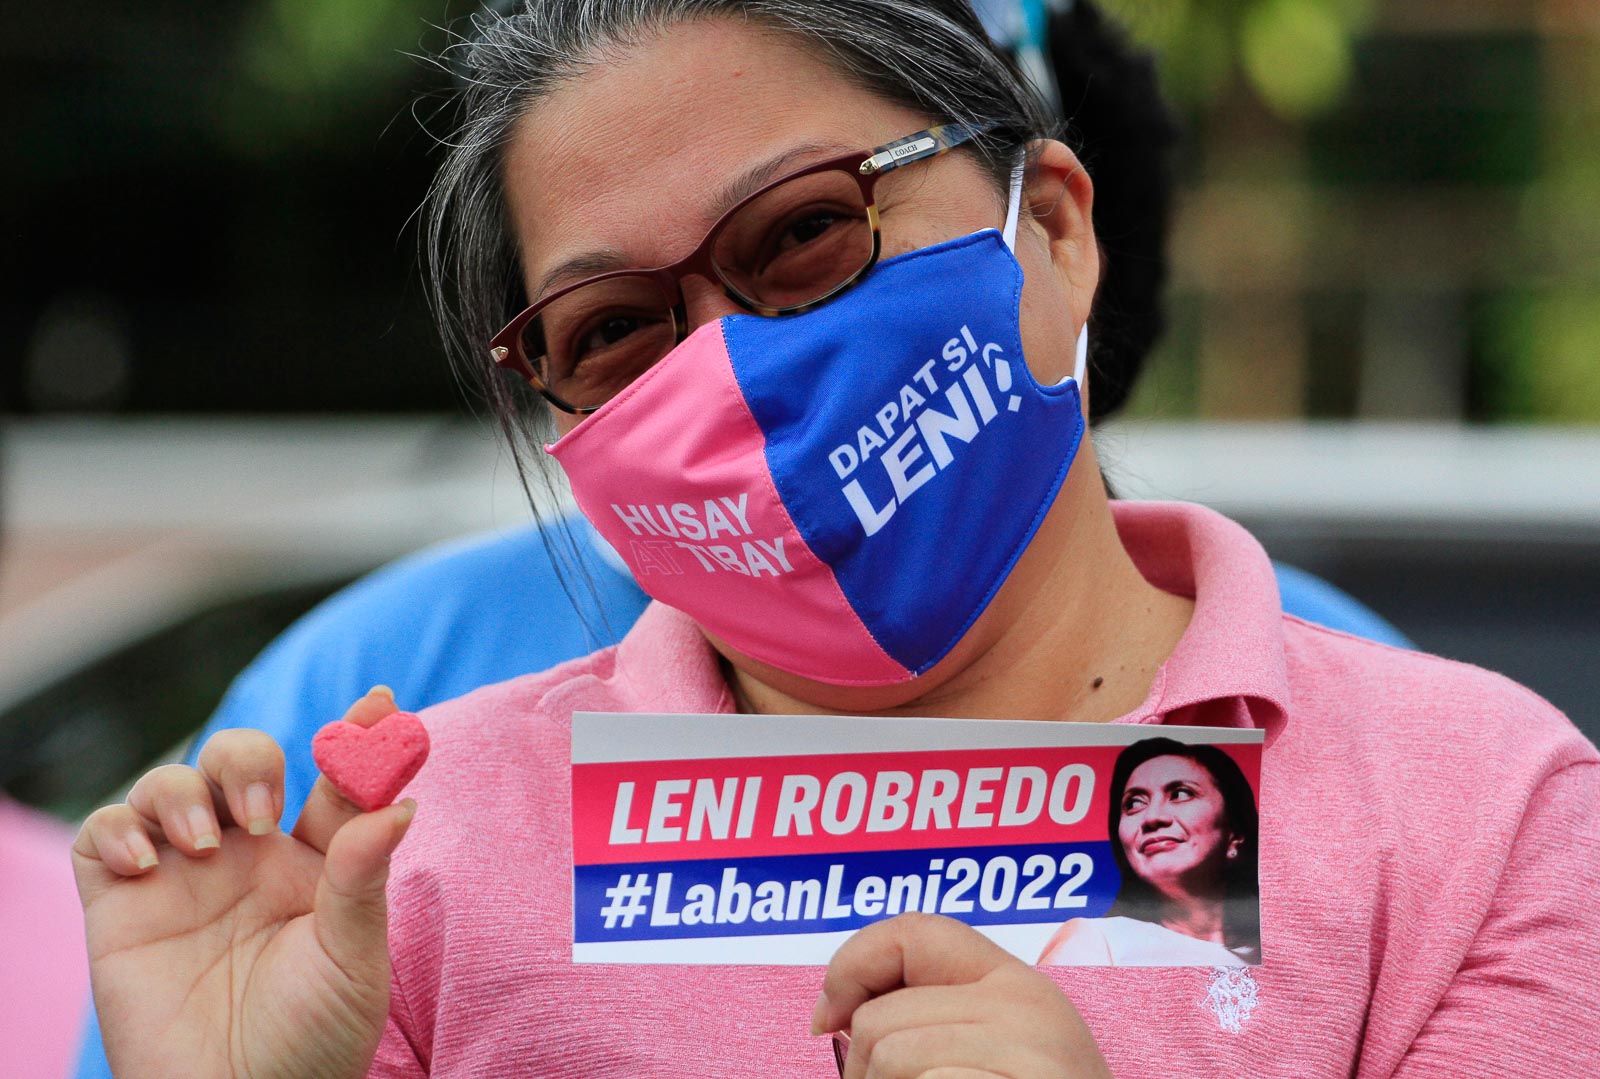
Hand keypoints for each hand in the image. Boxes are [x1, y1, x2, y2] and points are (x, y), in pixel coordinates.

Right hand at [72, 687, 413, 1078]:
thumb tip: (401, 802)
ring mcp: (182, 877)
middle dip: (247, 760)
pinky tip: (147, 861)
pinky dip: (118, 828)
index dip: (359, 737)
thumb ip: (364, 877)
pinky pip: (102, 836)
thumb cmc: (312, 1041)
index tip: (382, 703)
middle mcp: (248, 859)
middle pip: (241, 761)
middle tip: (258, 811)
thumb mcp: (355, 959)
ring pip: (171, 784)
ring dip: (184, 791)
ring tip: (207, 840)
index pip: (336, 781)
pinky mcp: (120, 907)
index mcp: (316, 863)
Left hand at [814, 913, 1112, 1078]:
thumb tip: (834, 1017)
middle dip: (866, 1074)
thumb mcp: (992, 1053)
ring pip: (890, 1059)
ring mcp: (1031, 1049)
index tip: (829, 1020)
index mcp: (1019, 985)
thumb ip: (935, 1019)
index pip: (914, 932)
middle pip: (880, 1019)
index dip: (852, 965)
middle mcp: (1028, 1004)